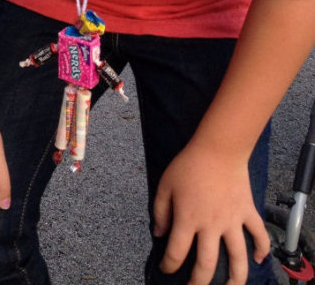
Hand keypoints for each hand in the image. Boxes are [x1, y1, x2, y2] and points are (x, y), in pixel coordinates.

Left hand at [153, 142, 269, 284]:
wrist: (218, 149)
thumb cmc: (188, 165)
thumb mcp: (165, 185)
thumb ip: (160, 211)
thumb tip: (159, 234)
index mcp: (187, 219)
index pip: (176, 253)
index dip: (169, 265)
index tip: (165, 268)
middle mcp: (211, 226)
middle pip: (206, 264)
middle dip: (198, 282)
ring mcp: (232, 221)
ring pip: (237, 259)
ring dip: (235, 278)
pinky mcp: (248, 213)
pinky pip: (259, 235)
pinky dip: (261, 249)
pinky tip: (257, 259)